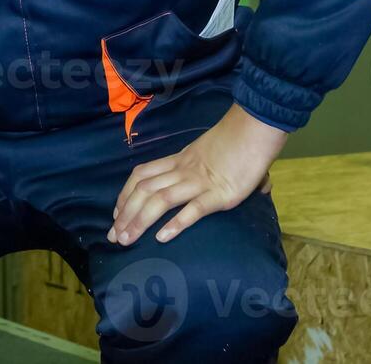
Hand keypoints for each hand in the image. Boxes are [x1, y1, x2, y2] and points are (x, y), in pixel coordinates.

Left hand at [109, 103, 286, 245]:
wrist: (256, 128)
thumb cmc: (239, 141)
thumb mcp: (211, 152)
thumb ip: (211, 167)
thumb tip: (237, 184)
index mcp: (179, 160)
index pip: (142, 175)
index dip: (124, 194)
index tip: (116, 214)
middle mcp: (183, 171)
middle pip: (144, 190)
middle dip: (125, 215)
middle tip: (114, 237)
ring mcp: (200, 182)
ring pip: (160, 201)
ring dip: (140, 221)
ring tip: (128, 240)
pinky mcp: (220, 195)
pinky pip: (193, 209)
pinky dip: (176, 224)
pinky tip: (163, 238)